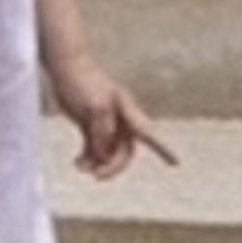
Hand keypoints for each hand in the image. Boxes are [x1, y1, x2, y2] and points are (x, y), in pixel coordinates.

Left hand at [51, 55, 175, 180]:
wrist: (65, 66)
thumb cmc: (84, 82)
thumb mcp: (95, 107)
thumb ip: (103, 132)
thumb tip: (103, 155)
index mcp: (127, 112)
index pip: (149, 134)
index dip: (163, 149)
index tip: (176, 163)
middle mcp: (120, 121)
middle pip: (124, 153)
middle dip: (113, 166)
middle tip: (97, 176)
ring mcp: (105, 125)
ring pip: (107, 154)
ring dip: (96, 164)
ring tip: (81, 167)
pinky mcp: (90, 126)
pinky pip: (93, 149)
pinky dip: (87, 158)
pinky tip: (77, 163)